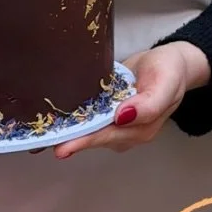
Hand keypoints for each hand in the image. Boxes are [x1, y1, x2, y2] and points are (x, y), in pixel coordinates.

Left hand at [52, 41, 210, 158]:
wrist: (172, 63)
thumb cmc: (169, 71)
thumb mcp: (166, 83)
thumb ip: (149, 103)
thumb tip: (122, 118)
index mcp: (141, 129)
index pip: (107, 136)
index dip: (84, 140)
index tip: (62, 147)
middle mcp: (126, 133)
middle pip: (94, 138)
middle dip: (70, 140)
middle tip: (39, 142)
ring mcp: (117, 126)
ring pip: (90, 132)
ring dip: (68, 132)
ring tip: (40, 133)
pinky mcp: (109, 115)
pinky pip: (90, 121)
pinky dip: (73, 122)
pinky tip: (54, 121)